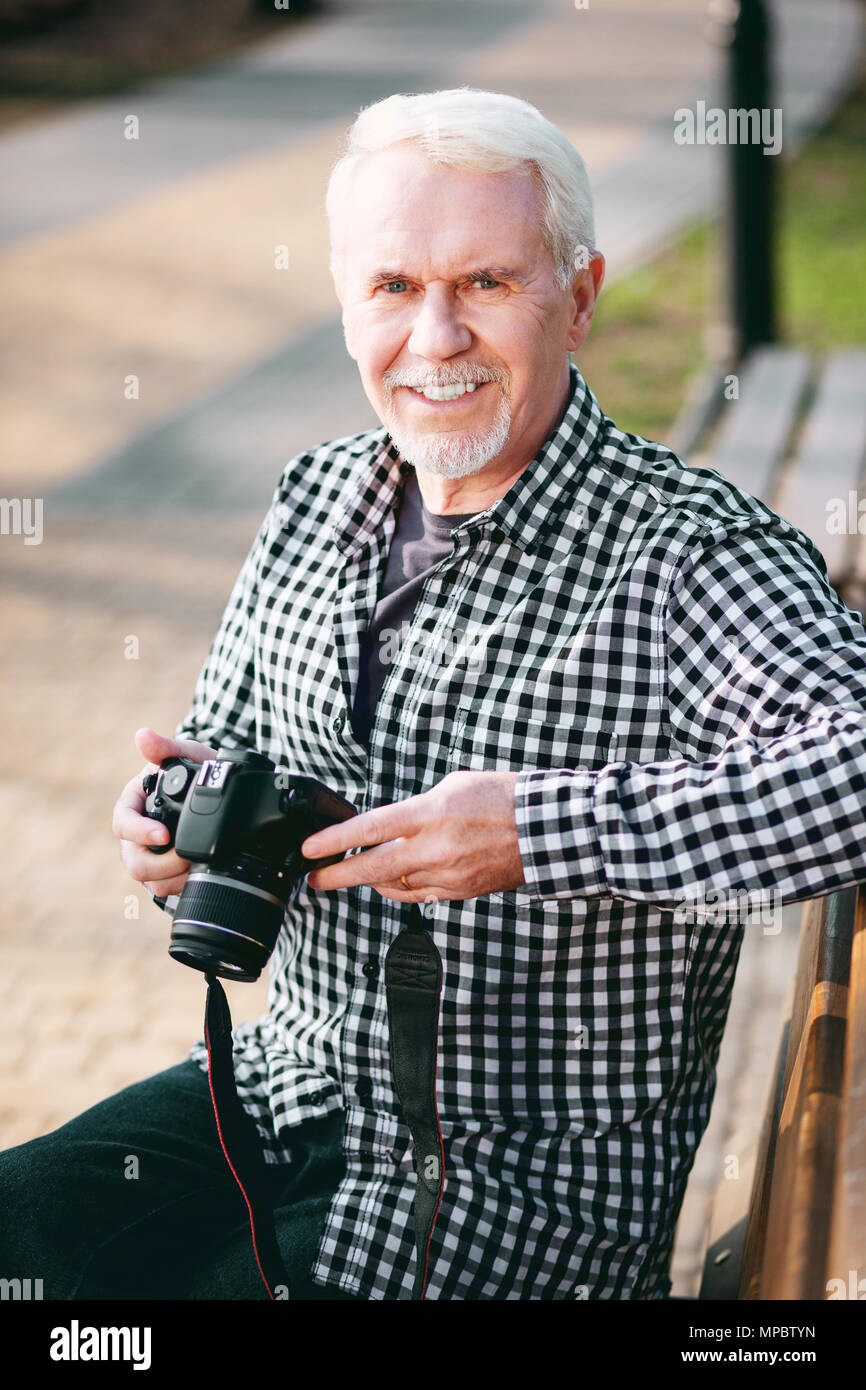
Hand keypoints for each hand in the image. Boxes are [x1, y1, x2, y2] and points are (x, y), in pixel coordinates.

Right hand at [112, 727, 217, 898]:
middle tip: (190, 857)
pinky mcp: (164, 873)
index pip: (123, 823)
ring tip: (199, 865)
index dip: (140, 831)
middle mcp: (136, 834)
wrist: (220, 792)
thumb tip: (143, 736)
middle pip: (133, 862)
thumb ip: (166, 748)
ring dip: (174, 877)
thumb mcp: (187, 754)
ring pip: (149, 881)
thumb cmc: (196, 771)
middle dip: (162, 864)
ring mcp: (149, 855)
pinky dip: (182, 884)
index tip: (163, 834)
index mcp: (133, 804)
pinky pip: (165, 889)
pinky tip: (200, 874)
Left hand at [300, 770, 525, 902]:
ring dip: (370, 880)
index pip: (369, 829)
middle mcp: (434, 848)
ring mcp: (447, 875)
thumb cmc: (504, 799)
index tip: (311, 849)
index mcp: (430, 814)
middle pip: (372, 868)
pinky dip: (398, 889)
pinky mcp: (460, 892)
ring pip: (393, 885)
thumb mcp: (453, 786)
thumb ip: (418, 807)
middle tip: (315, 879)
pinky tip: (387, 883)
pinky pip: (418, 896)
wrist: (546, 829)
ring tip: (353, 873)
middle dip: (337, 876)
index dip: (334, 840)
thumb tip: (394, 825)